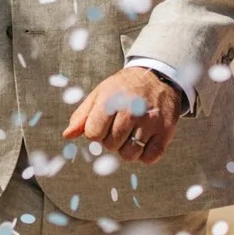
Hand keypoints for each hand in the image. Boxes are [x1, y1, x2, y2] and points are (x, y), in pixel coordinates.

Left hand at [62, 65, 181, 164]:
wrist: (157, 77)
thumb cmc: (123, 89)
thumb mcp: (100, 94)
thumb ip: (82, 116)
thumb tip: (67, 136)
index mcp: (111, 100)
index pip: (93, 134)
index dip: (95, 133)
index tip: (102, 125)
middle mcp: (131, 110)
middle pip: (111, 145)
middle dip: (111, 141)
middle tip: (119, 127)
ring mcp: (150, 121)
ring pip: (130, 154)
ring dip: (127, 150)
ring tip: (130, 135)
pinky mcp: (166, 130)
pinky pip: (150, 157)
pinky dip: (144, 155)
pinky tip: (143, 141)